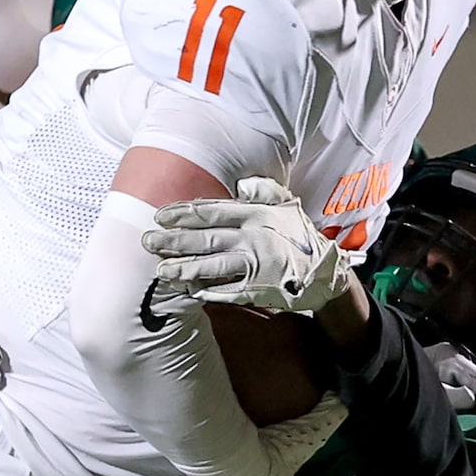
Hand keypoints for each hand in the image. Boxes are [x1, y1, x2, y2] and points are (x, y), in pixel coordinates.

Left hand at [143, 178, 355, 312]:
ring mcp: (257, 265)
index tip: (159, 216)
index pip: (211, 211)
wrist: (327, 270)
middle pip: (206, 239)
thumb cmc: (300, 235)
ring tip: (162, 271)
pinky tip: (192, 292)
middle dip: (174, 241)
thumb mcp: (287, 204)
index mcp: (255, 214)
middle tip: (147, 242)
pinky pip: (230, 291)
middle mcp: (253, 238)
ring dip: (185, 269)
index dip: (183, 214)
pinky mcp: (261, 290)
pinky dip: (210, 292)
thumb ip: (263, 191)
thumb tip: (241, 184)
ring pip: (213, 266)